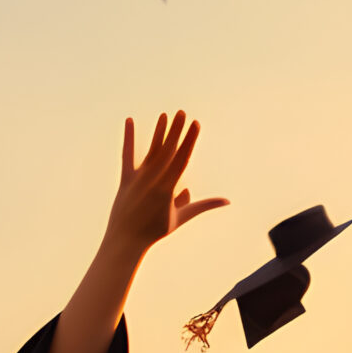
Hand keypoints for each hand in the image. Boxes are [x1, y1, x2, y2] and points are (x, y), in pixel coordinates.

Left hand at [103, 114, 226, 255]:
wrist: (126, 240)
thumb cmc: (155, 231)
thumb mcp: (181, 217)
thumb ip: (202, 205)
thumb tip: (226, 201)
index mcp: (167, 188)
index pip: (182, 159)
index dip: (189, 140)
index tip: (195, 124)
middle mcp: (153, 179)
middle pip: (167, 150)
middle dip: (175, 130)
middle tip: (181, 112)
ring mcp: (138, 178)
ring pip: (152, 151)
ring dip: (159, 132)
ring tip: (165, 115)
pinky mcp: (126, 178)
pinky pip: (127, 155)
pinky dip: (128, 138)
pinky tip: (129, 120)